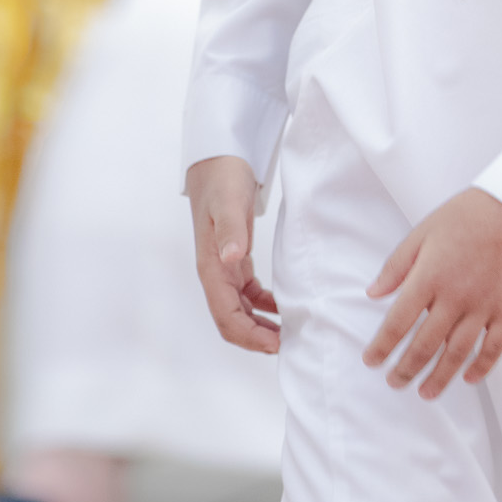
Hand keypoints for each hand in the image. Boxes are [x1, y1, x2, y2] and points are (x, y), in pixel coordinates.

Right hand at [187, 154, 279, 354]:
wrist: (218, 156)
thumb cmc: (223, 178)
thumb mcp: (228, 202)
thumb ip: (230, 230)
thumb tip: (231, 259)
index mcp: (211, 267)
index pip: (226, 316)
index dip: (249, 335)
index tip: (276, 344)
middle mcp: (215, 272)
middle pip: (231, 320)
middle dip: (256, 338)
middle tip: (289, 345)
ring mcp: (225, 267)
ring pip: (240, 310)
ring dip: (261, 325)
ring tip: (290, 333)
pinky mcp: (235, 259)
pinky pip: (248, 293)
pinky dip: (265, 305)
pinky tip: (284, 307)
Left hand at [363, 188, 501, 398]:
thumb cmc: (468, 215)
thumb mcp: (423, 231)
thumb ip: (397, 265)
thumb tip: (373, 293)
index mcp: (430, 276)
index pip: (398, 322)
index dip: (382, 346)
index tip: (371, 360)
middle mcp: (455, 297)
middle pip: (425, 345)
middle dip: (405, 369)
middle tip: (394, 383)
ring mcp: (484, 307)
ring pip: (457, 354)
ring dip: (438, 377)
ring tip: (425, 392)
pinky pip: (494, 348)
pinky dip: (482, 367)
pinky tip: (469, 379)